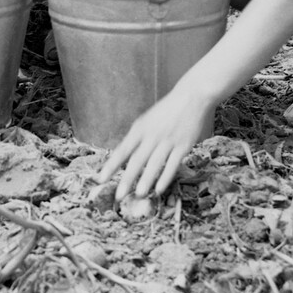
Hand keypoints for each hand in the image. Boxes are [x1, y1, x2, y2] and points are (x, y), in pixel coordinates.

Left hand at [96, 87, 215, 200]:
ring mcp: (168, 140)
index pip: (122, 150)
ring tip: (138, 195)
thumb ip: (137, 138)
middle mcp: (152, 135)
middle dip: (127, 179)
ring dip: (146, 180)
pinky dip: (165, 178)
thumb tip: (124, 159)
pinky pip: (172, 164)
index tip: (101, 178)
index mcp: (140, 128)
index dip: (111, 165)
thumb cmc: (166, 111)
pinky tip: (159, 189)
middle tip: (118, 196)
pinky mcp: (183, 145)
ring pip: (154, 164)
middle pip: (137, 160)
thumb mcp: (147, 120)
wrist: (191, 96)